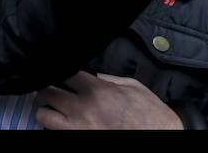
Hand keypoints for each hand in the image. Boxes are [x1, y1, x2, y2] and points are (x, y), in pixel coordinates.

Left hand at [36, 71, 182, 128]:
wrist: (164, 139)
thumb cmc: (152, 116)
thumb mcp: (133, 87)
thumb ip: (110, 79)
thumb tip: (95, 77)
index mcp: (96, 91)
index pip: (64, 71)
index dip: (58, 67)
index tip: (58, 68)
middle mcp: (83, 109)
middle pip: (46, 92)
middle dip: (47, 89)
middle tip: (52, 88)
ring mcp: (78, 129)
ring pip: (44, 116)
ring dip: (47, 110)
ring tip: (54, 108)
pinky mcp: (79, 140)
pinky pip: (56, 132)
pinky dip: (56, 127)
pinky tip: (64, 122)